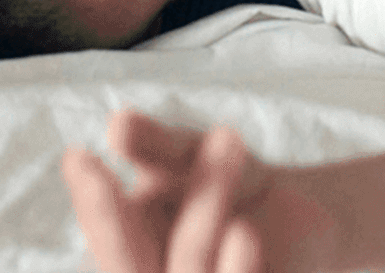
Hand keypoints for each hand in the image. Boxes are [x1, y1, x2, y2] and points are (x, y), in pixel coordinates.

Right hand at [62, 111, 336, 272]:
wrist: (306, 217)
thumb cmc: (231, 184)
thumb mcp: (191, 155)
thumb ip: (157, 146)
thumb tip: (120, 126)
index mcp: (131, 253)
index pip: (106, 238)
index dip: (94, 207)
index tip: (79, 156)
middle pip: (125, 268)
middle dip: (110, 221)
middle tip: (94, 162)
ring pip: (190, 265)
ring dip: (204, 204)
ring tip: (228, 138)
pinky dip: (238, 266)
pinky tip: (245, 230)